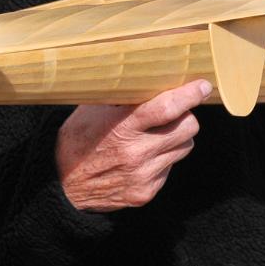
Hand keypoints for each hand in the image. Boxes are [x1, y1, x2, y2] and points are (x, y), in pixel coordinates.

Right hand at [55, 79, 210, 211]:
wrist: (60, 185)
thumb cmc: (77, 139)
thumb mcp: (93, 110)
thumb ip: (123, 96)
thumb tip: (151, 73)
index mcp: (122, 127)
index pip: (168, 108)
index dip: (191, 95)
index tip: (203, 86)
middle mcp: (136, 153)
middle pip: (188, 128)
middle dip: (187, 116)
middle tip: (176, 111)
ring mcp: (143, 176)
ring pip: (184, 148)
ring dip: (177, 137)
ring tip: (157, 134)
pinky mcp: (145, 193)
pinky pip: (170, 169)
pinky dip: (164, 159)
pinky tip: (145, 156)